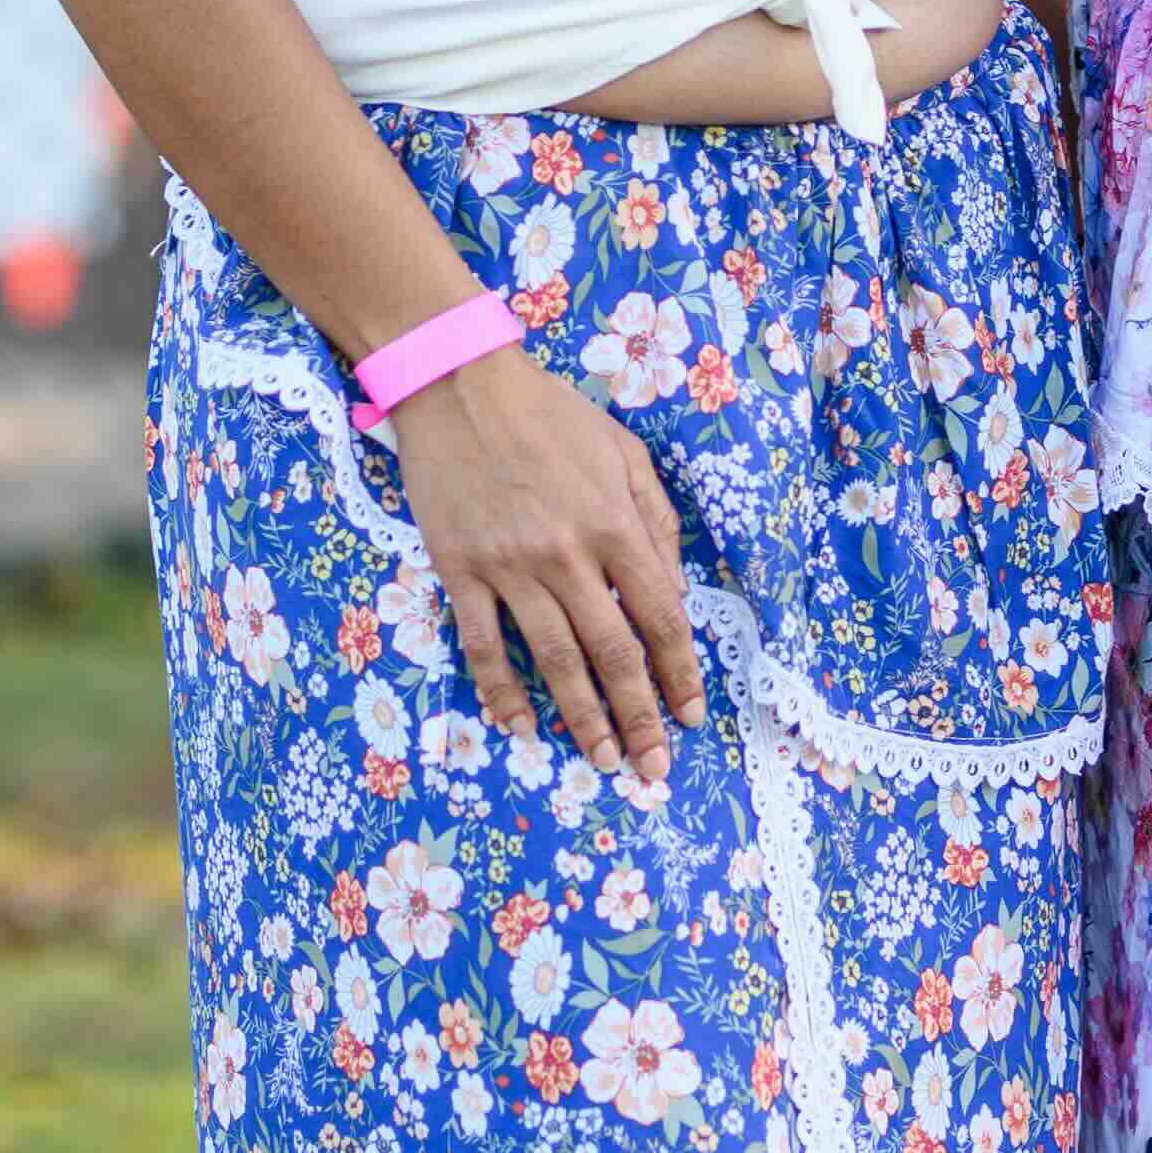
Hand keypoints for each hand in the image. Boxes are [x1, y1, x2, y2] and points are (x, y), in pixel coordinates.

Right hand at [386, 346, 706, 791]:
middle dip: (639, 716)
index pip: (660, 615)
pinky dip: (502, 691)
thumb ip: (656, 521)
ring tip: (603, 762)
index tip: (693, 714)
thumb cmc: (550, 415)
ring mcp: (510, 567)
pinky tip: (520, 727)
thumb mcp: (624, 452)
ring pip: (554, 658)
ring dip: (581, 718)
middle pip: (613, 651)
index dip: (680, 671)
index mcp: (614, 523)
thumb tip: (676, 591)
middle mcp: (568, 554)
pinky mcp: (460, 570)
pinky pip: (484, 644)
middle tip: (653, 767)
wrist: (459, 385)